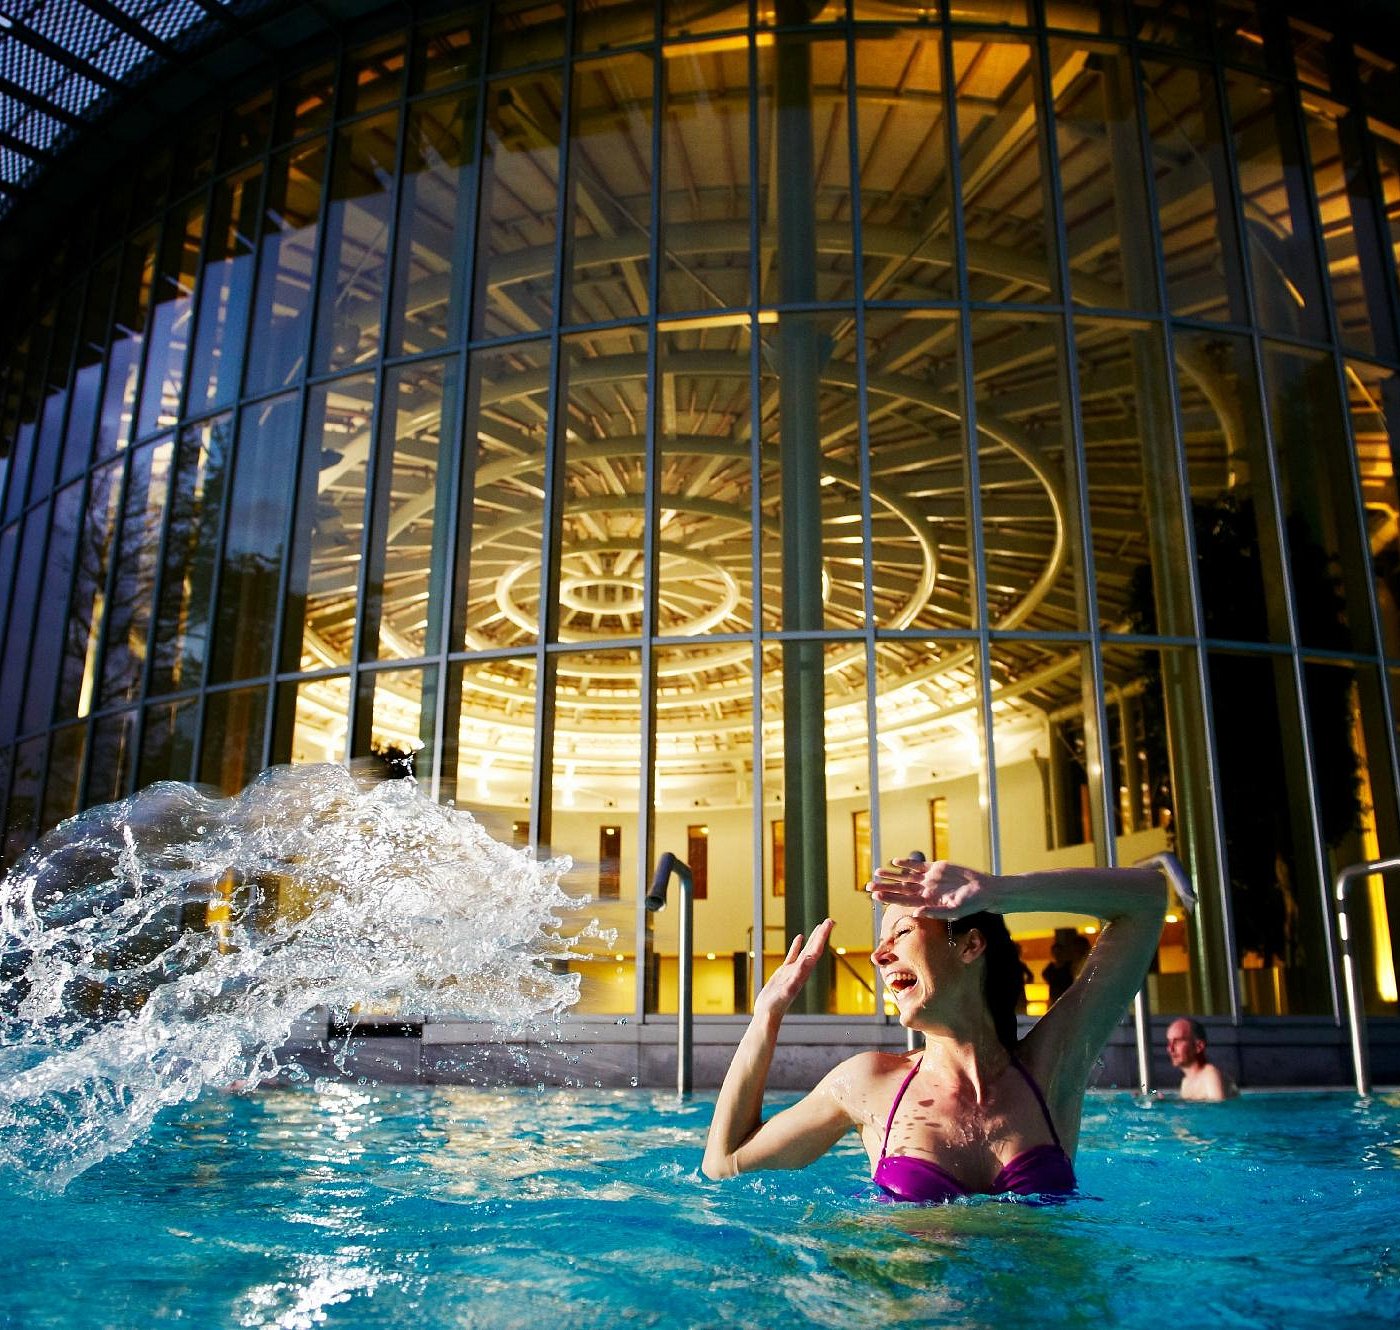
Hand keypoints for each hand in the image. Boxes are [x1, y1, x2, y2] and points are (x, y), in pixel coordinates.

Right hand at [753, 918, 833, 1018]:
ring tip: (819, 926)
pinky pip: (793, 955)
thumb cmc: (777, 1004)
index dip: (823, 936)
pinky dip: (797, 945)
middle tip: (829, 920)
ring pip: (806, 950)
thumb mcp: (787, 989)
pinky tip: (799, 937)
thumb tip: (807, 961)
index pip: (816, 950)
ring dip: (813, 938)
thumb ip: (797, 976)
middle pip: (815, 948)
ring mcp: (794, 970)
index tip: (829, 923)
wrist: (768, 1014)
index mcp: (804, 972)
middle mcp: (802, 970)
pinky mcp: (785, 972)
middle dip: (822, 934)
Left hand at [865, 859, 997, 916]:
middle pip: (900, 889)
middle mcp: (926, 891)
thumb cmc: (971, 904)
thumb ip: (934, 912)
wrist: (984, 890)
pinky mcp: (936, 868)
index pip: (903, 900)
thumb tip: (915, 913)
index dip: (889, 898)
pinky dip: (907, 864)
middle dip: (884, 887)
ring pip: (906, 877)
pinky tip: (896, 862)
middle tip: (867, 886)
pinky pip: (918, 866)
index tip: (875, 896)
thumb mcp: (953, 910)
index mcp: (927, 903)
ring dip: (892, 875)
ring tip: (877, 872)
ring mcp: (930, 879)